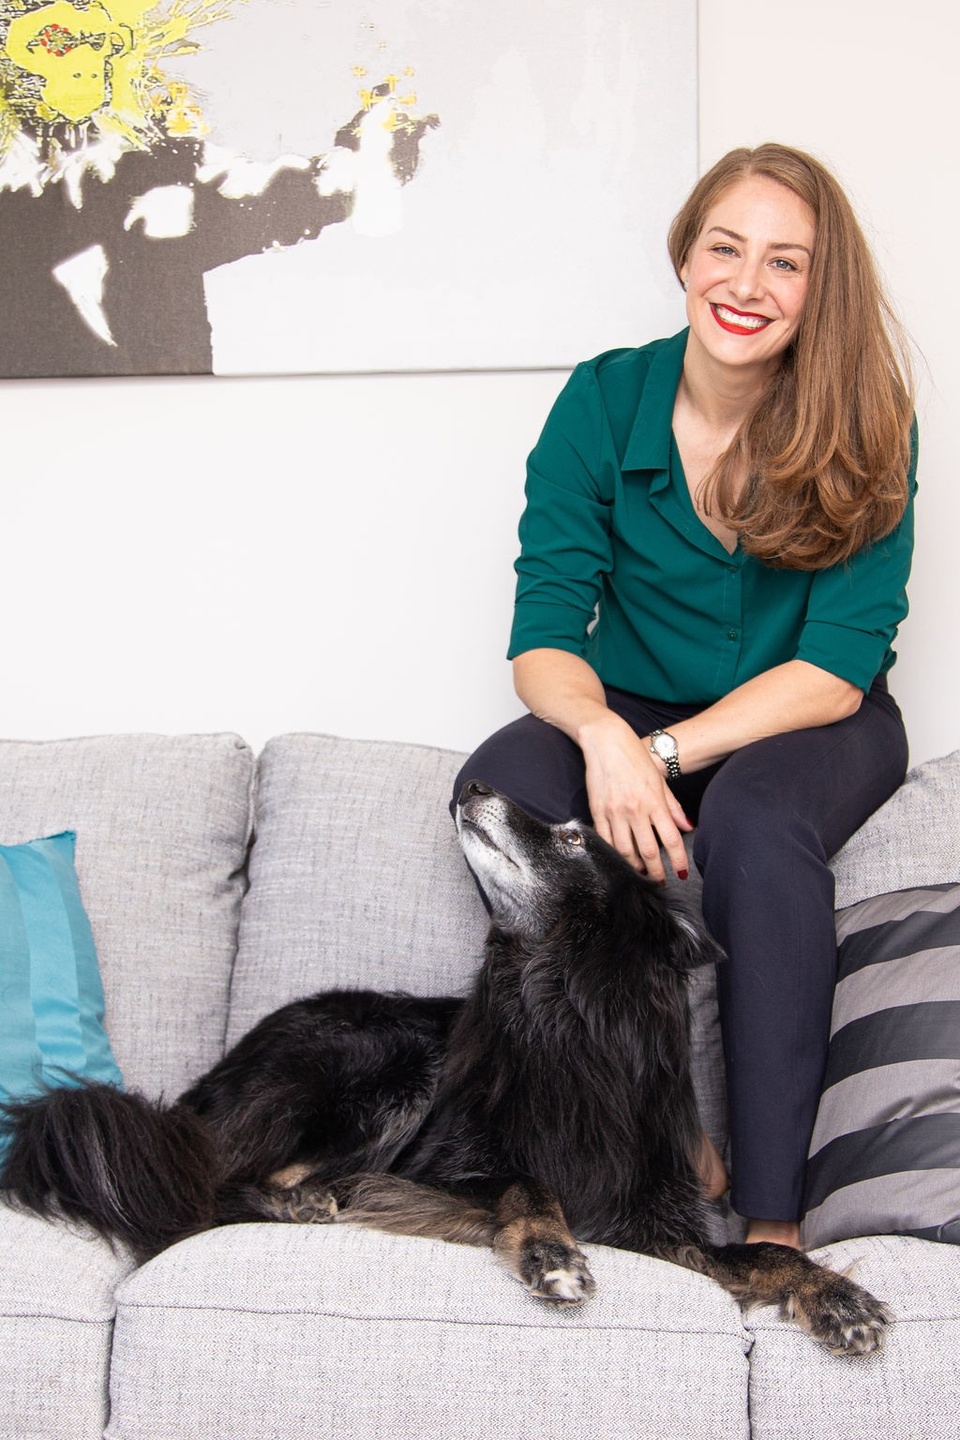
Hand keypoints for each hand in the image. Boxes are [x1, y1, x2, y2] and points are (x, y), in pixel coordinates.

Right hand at [578, 716, 691, 881]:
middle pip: (649, 851)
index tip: (680, 873)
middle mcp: (635, 809)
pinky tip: (619, 859)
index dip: (678, 860)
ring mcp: (614, 811)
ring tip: (640, 873)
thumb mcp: (659, 779)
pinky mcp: (597, 810)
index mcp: (654, 801)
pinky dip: (613, 853)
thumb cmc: (634, 756)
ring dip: (634, 867)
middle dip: (656, 872)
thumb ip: (672, 806)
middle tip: (660, 881)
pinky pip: (605, 839)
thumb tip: (687, 826)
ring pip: (625, 851)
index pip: (671, 839)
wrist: (606, 741)